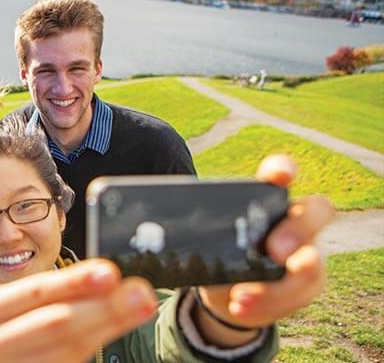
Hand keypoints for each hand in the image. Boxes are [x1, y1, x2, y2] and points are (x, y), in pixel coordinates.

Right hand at [0, 259, 156, 362]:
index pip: (35, 292)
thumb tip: (108, 278)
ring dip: (107, 329)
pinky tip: (113, 335)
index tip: (111, 273)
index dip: (74, 283)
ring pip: (66, 352)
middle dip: (103, 308)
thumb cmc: (2, 330)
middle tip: (141, 294)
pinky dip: (92, 352)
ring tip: (139, 310)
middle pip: (55, 324)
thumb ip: (55, 294)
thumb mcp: (11, 306)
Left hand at [198, 154, 333, 344]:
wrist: (229, 295)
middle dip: (299, 229)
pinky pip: (299, 297)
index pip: (281, 174)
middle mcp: (295, 221)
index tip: (279, 175)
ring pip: (313, 263)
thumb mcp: (207, 238)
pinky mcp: (308, 286)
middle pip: (318, 210)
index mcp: (268, 199)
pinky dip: (269, 305)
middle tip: (275, 251)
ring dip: (280, 284)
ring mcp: (307, 253)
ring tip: (242, 296)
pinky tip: (241, 307)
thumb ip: (199, 228)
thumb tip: (158, 224)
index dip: (283, 169)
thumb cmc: (218, 253)